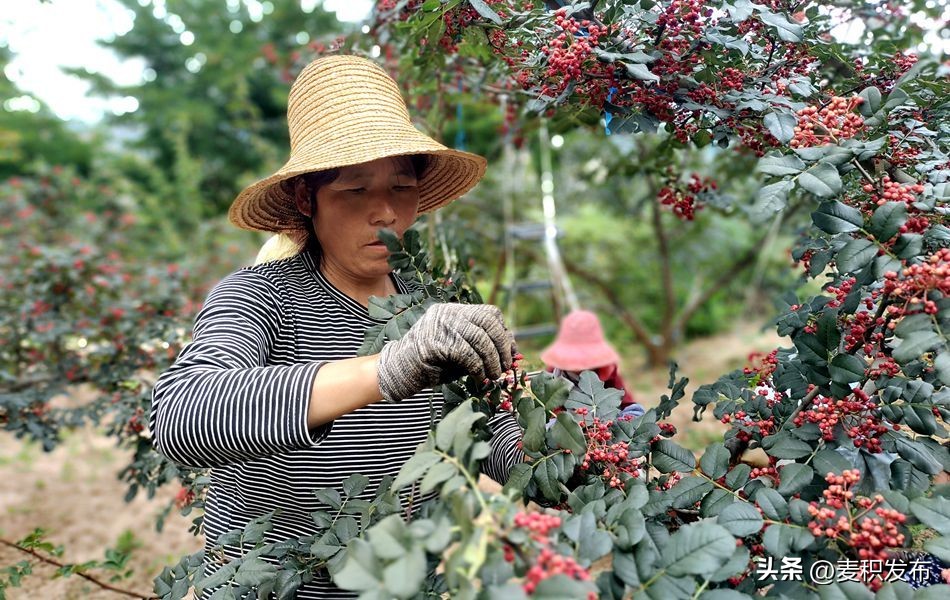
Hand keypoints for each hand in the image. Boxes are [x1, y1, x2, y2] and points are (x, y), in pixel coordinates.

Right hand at [376, 303, 515, 402]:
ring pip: (480, 338)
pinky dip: (478, 368)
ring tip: (494, 375)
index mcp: (453, 311)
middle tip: (505, 367)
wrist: (399, 372)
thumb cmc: (433, 365)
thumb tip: (513, 350)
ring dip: (492, 361)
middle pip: (488, 322)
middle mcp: (447, 313)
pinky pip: (466, 353)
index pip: (489, 313)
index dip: (504, 333)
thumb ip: (482, 346)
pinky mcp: (434, 342)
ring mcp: (439, 325)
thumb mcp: (461, 351)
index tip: (510, 353)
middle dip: (502, 346)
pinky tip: (479, 377)